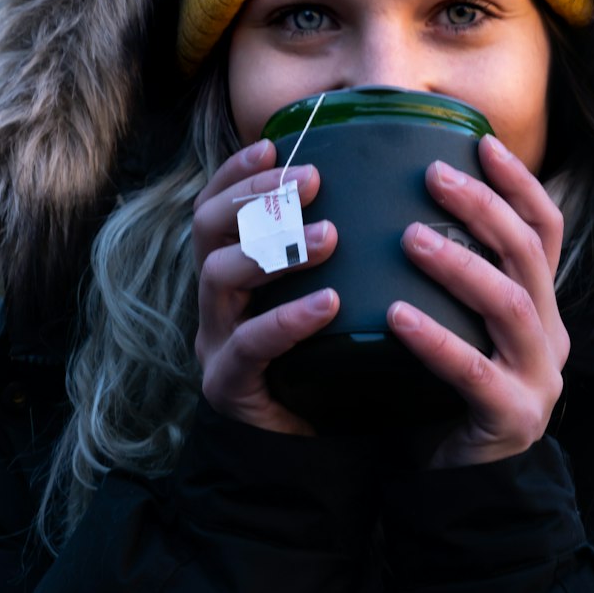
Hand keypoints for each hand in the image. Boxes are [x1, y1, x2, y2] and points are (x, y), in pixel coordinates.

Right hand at [192, 139, 338, 433]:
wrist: (310, 449)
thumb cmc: (325, 358)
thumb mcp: (328, 292)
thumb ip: (337, 249)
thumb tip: (388, 190)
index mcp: (233, 269)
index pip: (217, 204)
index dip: (237, 171)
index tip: (274, 143)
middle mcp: (214, 300)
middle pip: (206, 228)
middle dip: (256, 195)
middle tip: (312, 179)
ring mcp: (215, 341)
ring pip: (216, 278)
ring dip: (274, 248)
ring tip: (330, 237)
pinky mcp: (229, 385)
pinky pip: (249, 345)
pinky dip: (288, 318)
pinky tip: (329, 303)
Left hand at [387, 134, 567, 467]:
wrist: (457, 483)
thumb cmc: (443, 390)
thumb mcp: (458, 324)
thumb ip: (450, 278)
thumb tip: (401, 202)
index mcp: (541, 306)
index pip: (544, 230)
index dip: (518, 184)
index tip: (479, 143)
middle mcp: (551, 335)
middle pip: (527, 254)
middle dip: (484, 206)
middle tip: (432, 175)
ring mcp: (539, 378)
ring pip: (510, 303)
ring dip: (461, 263)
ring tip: (410, 237)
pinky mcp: (513, 418)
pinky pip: (476, 372)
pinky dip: (436, 339)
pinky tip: (396, 314)